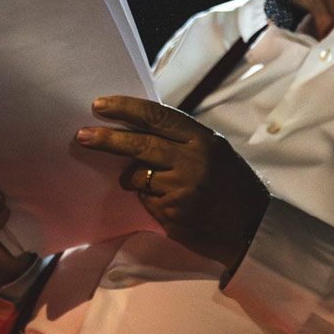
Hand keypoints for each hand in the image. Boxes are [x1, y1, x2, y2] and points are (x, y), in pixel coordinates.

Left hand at [74, 96, 269, 273]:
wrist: (252, 229)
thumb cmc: (232, 186)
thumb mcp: (215, 152)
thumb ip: (182, 140)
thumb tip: (141, 126)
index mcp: (203, 140)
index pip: (158, 117)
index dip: (126, 108)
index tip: (100, 105)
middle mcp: (192, 161)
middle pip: (139, 144)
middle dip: (106, 139)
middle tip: (82, 135)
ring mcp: (181, 189)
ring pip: (138, 176)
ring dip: (134, 178)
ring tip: (152, 183)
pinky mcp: (172, 214)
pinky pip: (146, 201)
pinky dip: (150, 200)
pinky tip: (172, 205)